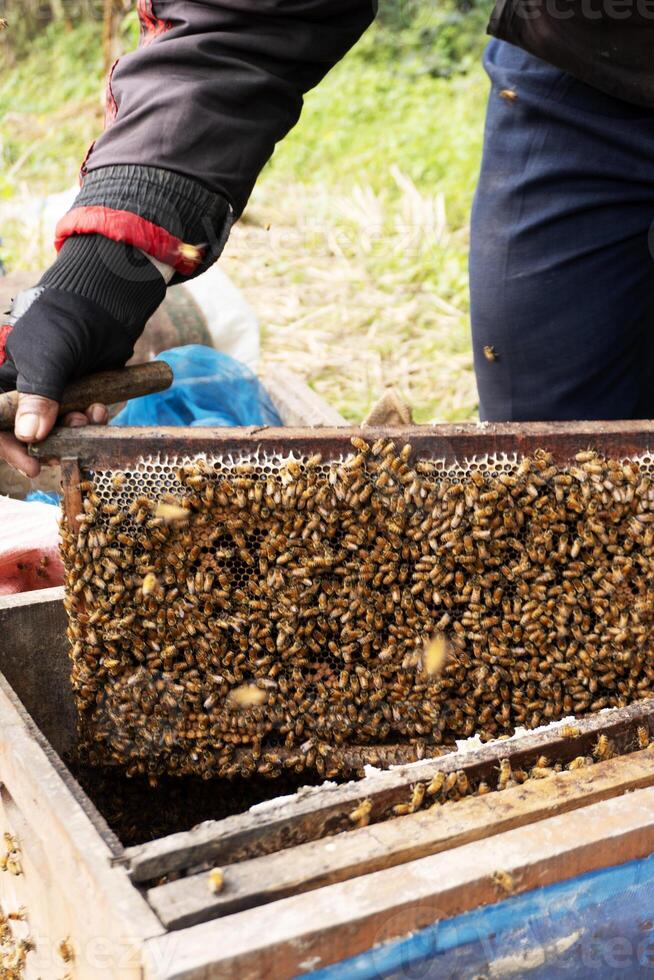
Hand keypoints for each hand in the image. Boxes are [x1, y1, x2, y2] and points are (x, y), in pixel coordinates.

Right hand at [0, 233, 165, 475]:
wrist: (106, 304)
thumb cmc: (65, 320)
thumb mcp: (47, 356)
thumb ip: (38, 395)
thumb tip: (30, 436)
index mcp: (4, 378)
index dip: (9, 448)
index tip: (33, 466)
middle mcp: (24, 390)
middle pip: (27, 433)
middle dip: (49, 443)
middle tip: (67, 450)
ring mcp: (52, 394)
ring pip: (58, 429)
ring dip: (74, 431)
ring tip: (89, 418)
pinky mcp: (77, 395)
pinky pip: (80, 420)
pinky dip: (90, 420)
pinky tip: (100, 410)